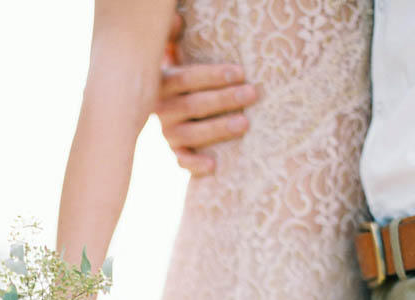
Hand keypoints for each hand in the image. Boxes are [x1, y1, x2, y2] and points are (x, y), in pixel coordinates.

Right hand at [156, 15, 256, 175]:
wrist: (171, 107)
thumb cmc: (186, 76)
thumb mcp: (178, 55)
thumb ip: (176, 40)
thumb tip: (177, 19)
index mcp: (163, 83)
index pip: (186, 78)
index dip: (212, 76)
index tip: (240, 72)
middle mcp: (162, 109)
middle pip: (193, 106)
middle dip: (225, 100)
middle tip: (252, 94)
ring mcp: (168, 133)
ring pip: (191, 134)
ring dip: (218, 129)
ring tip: (245, 124)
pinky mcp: (176, 153)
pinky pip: (182, 162)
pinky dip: (196, 165)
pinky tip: (214, 165)